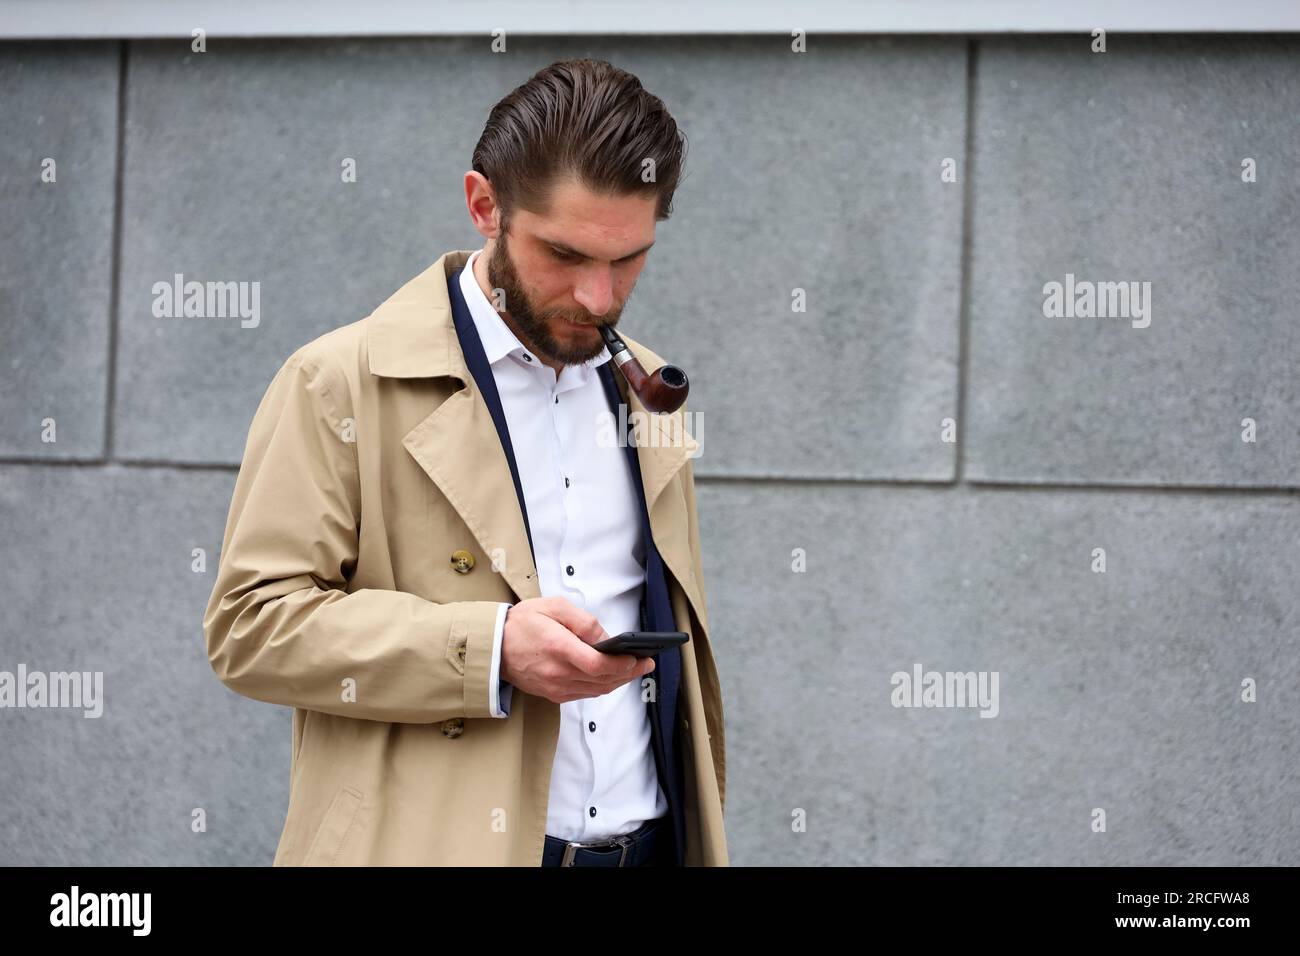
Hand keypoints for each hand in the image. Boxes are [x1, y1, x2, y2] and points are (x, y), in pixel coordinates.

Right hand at [500, 596, 654, 704]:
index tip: (638, 658)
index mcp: (559, 648)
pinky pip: (584, 693)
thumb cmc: (523, 623)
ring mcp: (555, 687)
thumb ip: (583, 622)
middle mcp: (558, 673)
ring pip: (596, 690)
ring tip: (635, 670)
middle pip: (602, 680)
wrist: (493, 647)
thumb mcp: (554, 607)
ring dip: (618, 682)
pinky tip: (612, 676)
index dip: (622, 664)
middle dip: (629, 673)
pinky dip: (602, 686)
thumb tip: (606, 638)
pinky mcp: (553, 694)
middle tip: (647, 664)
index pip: (598, 664)